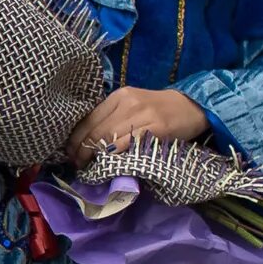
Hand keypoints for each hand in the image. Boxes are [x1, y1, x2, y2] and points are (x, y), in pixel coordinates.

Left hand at [67, 87, 210, 166]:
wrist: (192, 106)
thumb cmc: (158, 110)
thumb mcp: (132, 106)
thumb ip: (112, 118)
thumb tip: (86, 141)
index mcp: (118, 96)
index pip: (88, 119)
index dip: (76, 139)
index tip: (71, 153)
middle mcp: (128, 102)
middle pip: (96, 129)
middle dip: (83, 150)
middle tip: (77, 164)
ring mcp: (143, 114)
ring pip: (109, 137)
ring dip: (95, 155)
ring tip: (89, 167)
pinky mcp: (156, 127)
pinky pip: (129, 143)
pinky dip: (116, 155)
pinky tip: (110, 164)